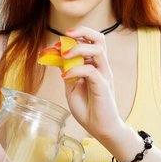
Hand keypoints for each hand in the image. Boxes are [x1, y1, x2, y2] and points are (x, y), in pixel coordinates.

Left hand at [60, 26, 125, 142]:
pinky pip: (91, 70)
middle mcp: (101, 67)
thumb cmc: (88, 109)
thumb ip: (67, 72)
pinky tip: (65, 77)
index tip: (57, 45)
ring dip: (78, 49)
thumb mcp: (71, 87)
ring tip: (64, 56)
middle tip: (66, 35)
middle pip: (100, 39)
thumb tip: (56, 57)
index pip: (90, 41)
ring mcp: (104, 75)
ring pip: (98, 50)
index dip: (74, 37)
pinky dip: (75, 70)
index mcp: (95, 65)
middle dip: (83, 32)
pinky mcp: (103, 86)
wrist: (101, 129)